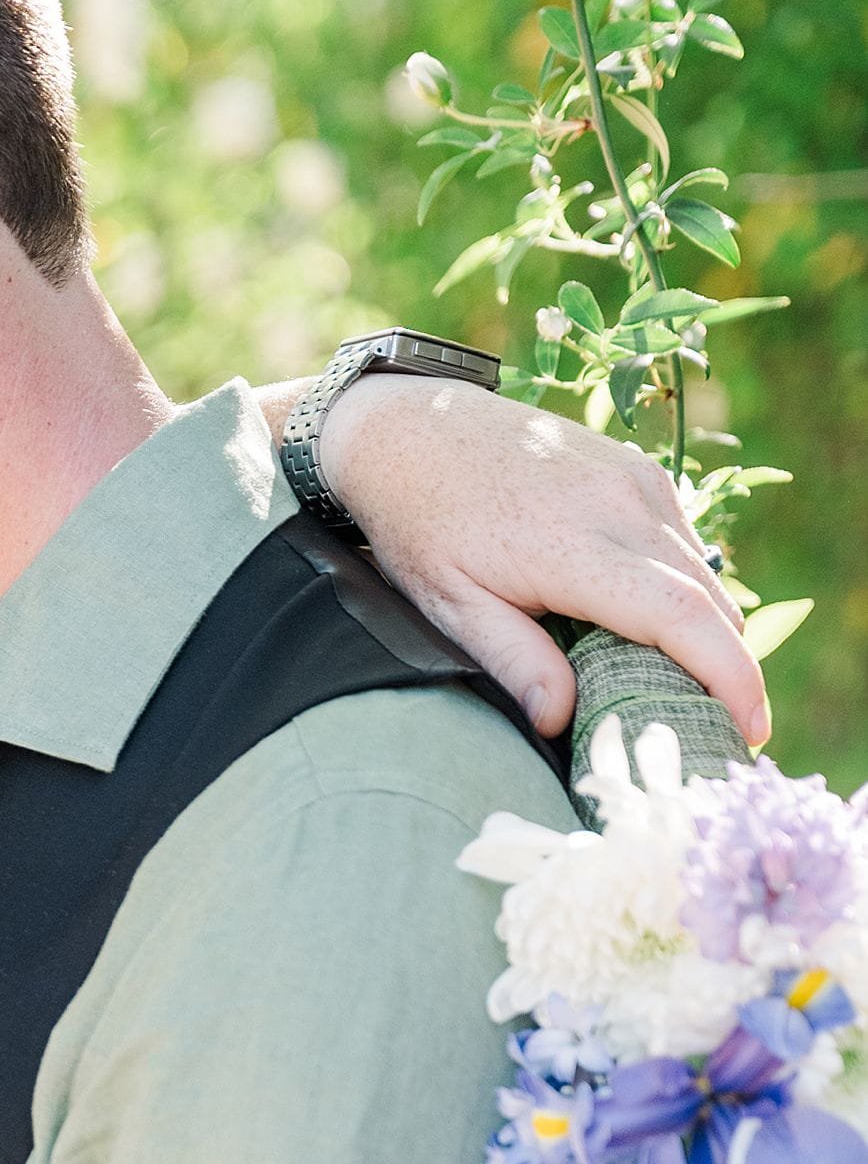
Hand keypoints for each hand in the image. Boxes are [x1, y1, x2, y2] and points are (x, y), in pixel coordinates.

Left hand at [317, 374, 767, 750]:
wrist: (411, 430)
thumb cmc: (424, 526)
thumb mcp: (451, 605)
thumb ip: (513, 661)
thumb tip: (560, 720)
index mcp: (576, 548)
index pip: (682, 617)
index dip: (730, 677)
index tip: (752, 731)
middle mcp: (622, 505)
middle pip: (709, 600)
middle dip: (734, 671)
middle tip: (728, 733)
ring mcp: (635, 481)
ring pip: (703, 571)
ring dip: (713, 632)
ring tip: (696, 691)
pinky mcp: (636, 470)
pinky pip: (683, 542)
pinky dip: (688, 590)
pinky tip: (660, 629)